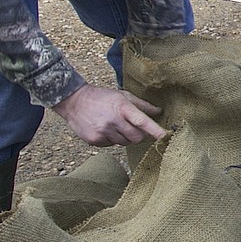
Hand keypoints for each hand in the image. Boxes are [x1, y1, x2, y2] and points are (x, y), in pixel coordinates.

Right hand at [52, 84, 167, 146]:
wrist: (75, 102)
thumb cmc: (103, 97)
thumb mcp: (123, 95)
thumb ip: (142, 105)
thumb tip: (159, 112)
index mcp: (122, 107)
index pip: (142, 121)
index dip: (155, 130)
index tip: (165, 136)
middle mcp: (113, 121)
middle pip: (137, 137)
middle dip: (140, 135)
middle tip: (134, 127)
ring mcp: (103, 132)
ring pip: (125, 143)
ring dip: (125, 137)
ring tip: (116, 125)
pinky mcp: (94, 140)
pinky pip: (112, 145)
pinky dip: (113, 139)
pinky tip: (106, 129)